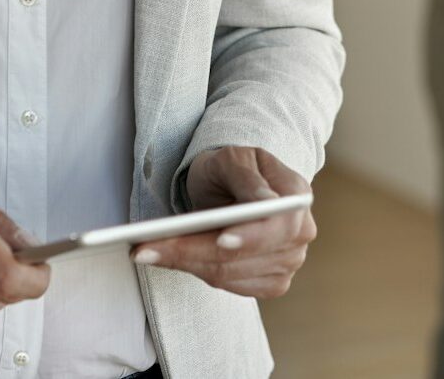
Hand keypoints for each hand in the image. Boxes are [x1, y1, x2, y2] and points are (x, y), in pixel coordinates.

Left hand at [130, 146, 314, 299]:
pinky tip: (167, 258)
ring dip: (184, 263)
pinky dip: (193, 271)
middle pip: (243, 255)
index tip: (219, 239)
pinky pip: (228, 286)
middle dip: (192, 251)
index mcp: (296, 196)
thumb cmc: (231, 167)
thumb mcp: (233, 157)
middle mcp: (299, 234)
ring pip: (229, 273)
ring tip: (144, 251)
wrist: (233, 184)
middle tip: (146, 246)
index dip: (248, 236)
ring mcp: (287, 262)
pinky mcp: (270, 283)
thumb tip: (264, 201)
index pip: (275, 224)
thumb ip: (246, 176)